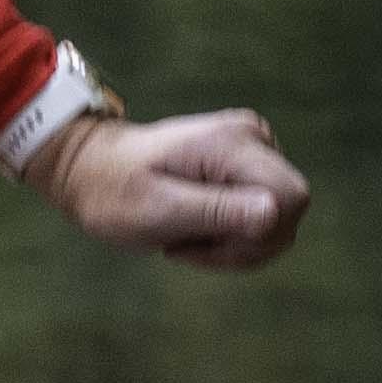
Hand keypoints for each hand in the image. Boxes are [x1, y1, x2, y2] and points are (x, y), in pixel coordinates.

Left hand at [40, 108, 306, 272]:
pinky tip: (194, 231)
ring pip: (278, 219)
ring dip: (233, 244)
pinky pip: (262, 213)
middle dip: (244, 245)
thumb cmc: (114, 192)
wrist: (91, 169)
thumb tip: (274, 214)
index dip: (257, 237)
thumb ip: (218, 211)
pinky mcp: (247, 164)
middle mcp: (253, 137)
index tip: (200, 242)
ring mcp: (253, 148)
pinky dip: (230, 236)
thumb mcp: (158, 210)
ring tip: (185, 236)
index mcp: (233, 144)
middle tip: (187, 244)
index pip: (290, 199)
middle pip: (290, 210)